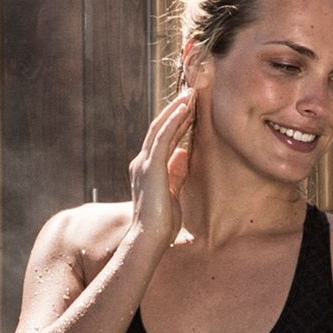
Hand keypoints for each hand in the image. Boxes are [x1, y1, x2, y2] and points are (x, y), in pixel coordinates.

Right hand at [125, 76, 200, 249]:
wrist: (150, 238)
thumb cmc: (162, 222)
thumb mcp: (173, 191)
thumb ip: (175, 171)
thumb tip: (183, 153)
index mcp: (147, 169)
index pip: (162, 139)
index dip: (176, 123)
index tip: (190, 108)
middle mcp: (142, 162)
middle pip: (159, 128)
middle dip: (175, 110)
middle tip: (191, 93)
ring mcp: (144, 163)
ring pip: (160, 128)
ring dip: (175, 110)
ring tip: (190, 95)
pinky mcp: (150, 166)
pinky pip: (162, 137)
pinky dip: (173, 121)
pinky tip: (184, 109)